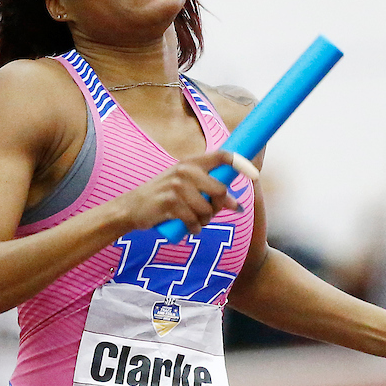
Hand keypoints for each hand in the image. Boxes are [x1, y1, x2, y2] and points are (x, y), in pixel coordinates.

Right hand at [116, 150, 242, 235]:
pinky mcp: (170, 204)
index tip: (254, 175)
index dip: (241, 163)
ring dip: (204, 221)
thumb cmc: (163, 196)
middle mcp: (185, 170)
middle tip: (212, 212)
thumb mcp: (183, 183)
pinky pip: (194, 221)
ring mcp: (177, 187)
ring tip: (194, 220)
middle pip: (220, 190)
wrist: (132, 207)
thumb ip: (206, 186)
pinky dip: (194, 229)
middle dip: (221, 206)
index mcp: (190, 162)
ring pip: (208, 209)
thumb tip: (234, 202)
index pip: (222, 156)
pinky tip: (188, 228)